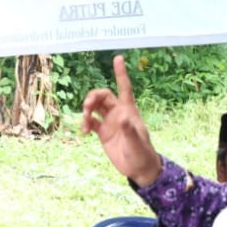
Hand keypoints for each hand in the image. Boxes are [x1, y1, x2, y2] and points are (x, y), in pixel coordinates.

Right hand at [81, 56, 162, 186]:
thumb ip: (129, 131)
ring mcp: (110, 122)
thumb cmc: (142, 154)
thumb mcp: (136, 143)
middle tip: (87, 108)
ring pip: (95, 107)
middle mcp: (118, 113)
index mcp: (129, 110)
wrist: (138, 169)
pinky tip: (84, 132)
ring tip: (85, 123)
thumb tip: (122, 118)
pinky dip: (86, 123)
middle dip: (93, 97)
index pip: (124, 87)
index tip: (117, 58)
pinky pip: (92, 122)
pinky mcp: (103, 133)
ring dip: (87, 110)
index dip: (120, 73)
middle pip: (103, 96)